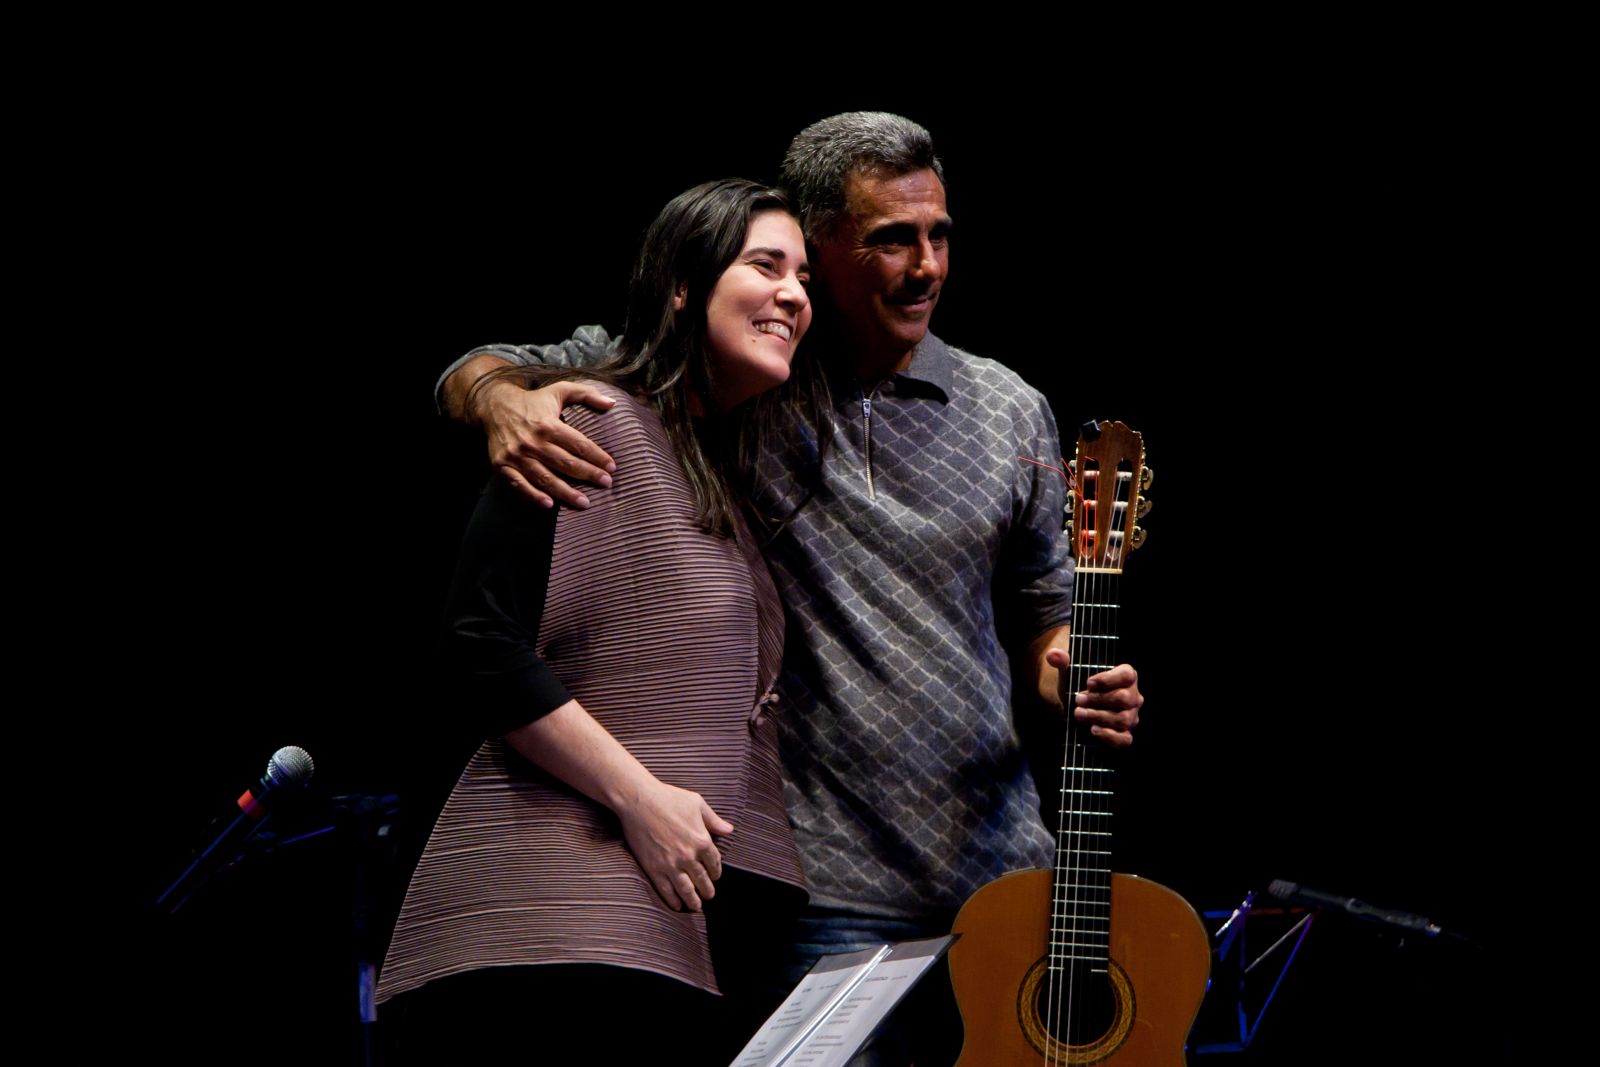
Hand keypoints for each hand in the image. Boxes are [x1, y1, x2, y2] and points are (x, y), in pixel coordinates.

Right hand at [475, 378, 618, 508]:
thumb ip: (587, 394)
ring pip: (545, 478)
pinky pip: (519, 484)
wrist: (494, 405)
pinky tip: (549, 504)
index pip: (579, 444)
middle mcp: (532, 441)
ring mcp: (517, 455)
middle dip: (588, 475)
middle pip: (565, 463)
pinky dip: (533, 496)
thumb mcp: (560, 390)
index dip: (597, 457)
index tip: (612, 467)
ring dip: (566, 493)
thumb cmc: (533, 401)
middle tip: (606, 484)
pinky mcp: (502, 465)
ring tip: (584, 503)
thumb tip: (612, 403)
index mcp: (548, 424)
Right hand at [614, 778, 733, 911]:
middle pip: (702, 880)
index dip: (716, 873)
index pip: (714, 863)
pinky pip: (666, 890)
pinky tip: (676, 906)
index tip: (715, 876)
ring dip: (693, 901)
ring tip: (696, 907)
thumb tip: (729, 830)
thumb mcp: (697, 804)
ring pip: (686, 890)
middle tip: (709, 896)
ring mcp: (670, 864)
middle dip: (707, 890)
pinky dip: (673, 901)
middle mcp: (688, 856)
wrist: (639, 801)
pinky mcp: (653, 868)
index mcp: (702, 840)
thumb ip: (714, 820)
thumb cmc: (669, 798)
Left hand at [1046, 649, 1141, 747]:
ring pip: (1123, 719)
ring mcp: (1131, 716)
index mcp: (1126, 676)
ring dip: (1098, 717)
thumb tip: (1053, 654)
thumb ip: (1061, 661)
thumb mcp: (1069, 673)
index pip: (1127, 675)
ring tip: (1079, 713)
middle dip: (1098, 700)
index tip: (1088, 683)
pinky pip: (1124, 739)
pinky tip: (1092, 730)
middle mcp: (1133, 696)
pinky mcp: (1124, 734)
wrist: (1076, 708)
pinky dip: (1108, 736)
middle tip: (1078, 700)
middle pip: (1124, 698)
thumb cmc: (1078, 687)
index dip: (1108, 680)